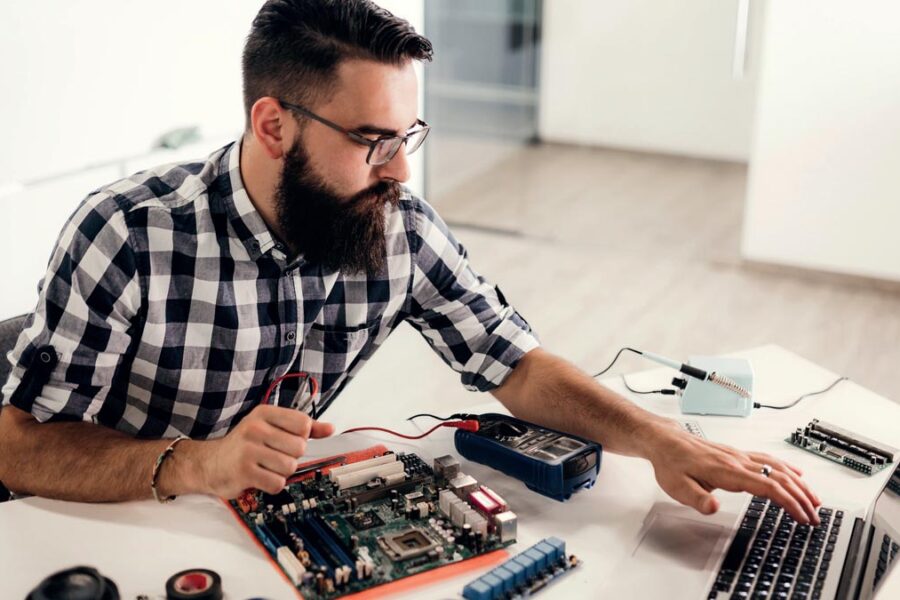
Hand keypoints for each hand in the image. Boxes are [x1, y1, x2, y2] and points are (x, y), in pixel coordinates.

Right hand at [202, 404, 333, 497]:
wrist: (209, 463)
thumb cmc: (245, 444)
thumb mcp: (271, 427)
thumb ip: (302, 427)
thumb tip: (330, 428)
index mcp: (264, 413)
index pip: (303, 424)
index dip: (301, 437)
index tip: (288, 440)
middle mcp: (255, 428)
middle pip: (299, 447)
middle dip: (291, 456)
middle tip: (273, 456)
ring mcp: (248, 450)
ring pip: (290, 467)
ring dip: (281, 472)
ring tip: (266, 467)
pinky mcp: (244, 472)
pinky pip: (277, 483)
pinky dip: (272, 484)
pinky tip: (260, 477)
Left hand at [645, 422, 820, 523]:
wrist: (665, 441)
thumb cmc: (671, 464)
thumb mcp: (677, 487)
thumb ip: (697, 499)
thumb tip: (714, 508)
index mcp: (727, 470)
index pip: (767, 486)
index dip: (789, 502)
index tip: (802, 517)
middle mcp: (737, 460)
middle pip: (779, 477)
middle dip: (801, 497)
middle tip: (815, 516)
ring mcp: (739, 456)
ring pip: (777, 467)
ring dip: (799, 483)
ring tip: (814, 499)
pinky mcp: (737, 454)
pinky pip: (768, 459)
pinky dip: (787, 467)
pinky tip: (796, 473)